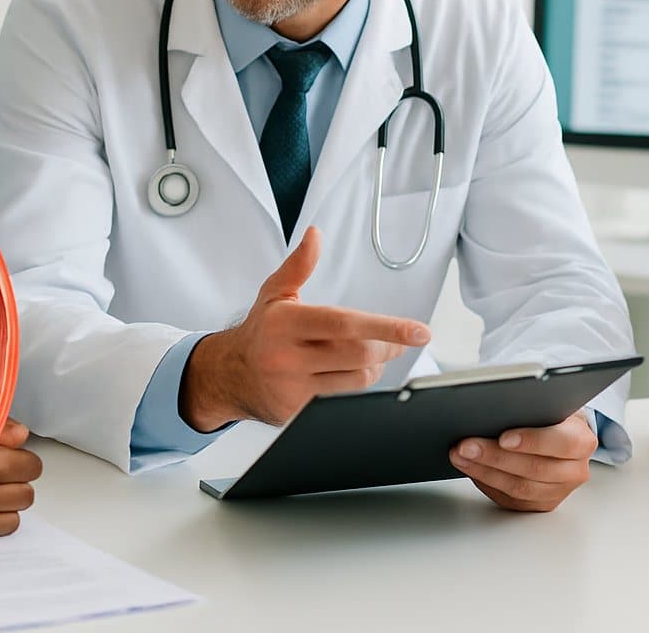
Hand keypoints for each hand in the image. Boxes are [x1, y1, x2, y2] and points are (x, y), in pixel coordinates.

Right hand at [0, 417, 41, 541]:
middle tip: (2, 474)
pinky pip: (9, 525)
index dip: (22, 459)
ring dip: (11, 497)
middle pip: (28, 486)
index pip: (29, 463)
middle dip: (19, 479)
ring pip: (21, 505)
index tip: (11, 457)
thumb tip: (23, 436)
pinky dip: (2, 517)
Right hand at [180, 227, 430, 428]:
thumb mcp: (274, 294)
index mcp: (285, 323)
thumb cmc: (260, 332)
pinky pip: (344, 401)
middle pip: (358, 354)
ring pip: (357, 380)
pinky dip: (357, 385)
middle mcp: (288, 356)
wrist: (229, 376)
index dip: (386, 327)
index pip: (344, 324)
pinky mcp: (299, 413)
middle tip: (399, 340)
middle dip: (387, 347)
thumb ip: (298, 265)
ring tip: (372, 355)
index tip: (419, 331)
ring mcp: (294, 388)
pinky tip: (352, 373)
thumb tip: (315, 235)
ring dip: (375, 366)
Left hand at [449, 411, 596, 511]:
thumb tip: (494, 407)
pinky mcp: (541, 504)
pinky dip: (486, 483)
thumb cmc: (550, 415)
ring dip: (484, 471)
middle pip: (535, 469)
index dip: (532, 441)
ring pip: (520, 488)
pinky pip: (511, 499)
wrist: (560, 434)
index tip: (503, 437)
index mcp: (582, 441)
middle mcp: (575, 470)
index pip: (562, 443)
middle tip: (466, 445)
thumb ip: (531, 406)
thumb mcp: (549, 403)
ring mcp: (559, 491)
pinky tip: (469, 468)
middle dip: (495, 457)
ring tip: (460, 455)